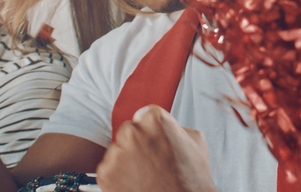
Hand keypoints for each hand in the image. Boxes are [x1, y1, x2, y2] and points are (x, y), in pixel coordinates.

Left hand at [97, 105, 217, 191]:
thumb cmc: (191, 177)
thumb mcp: (195, 140)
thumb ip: (175, 125)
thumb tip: (164, 124)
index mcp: (155, 119)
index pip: (144, 116)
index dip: (152, 132)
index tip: (157, 144)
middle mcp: (133, 132)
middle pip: (129, 131)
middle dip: (137, 144)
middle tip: (152, 162)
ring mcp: (117, 153)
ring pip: (117, 150)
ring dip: (127, 161)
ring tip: (146, 176)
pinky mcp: (105, 174)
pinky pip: (108, 169)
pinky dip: (118, 177)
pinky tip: (136, 184)